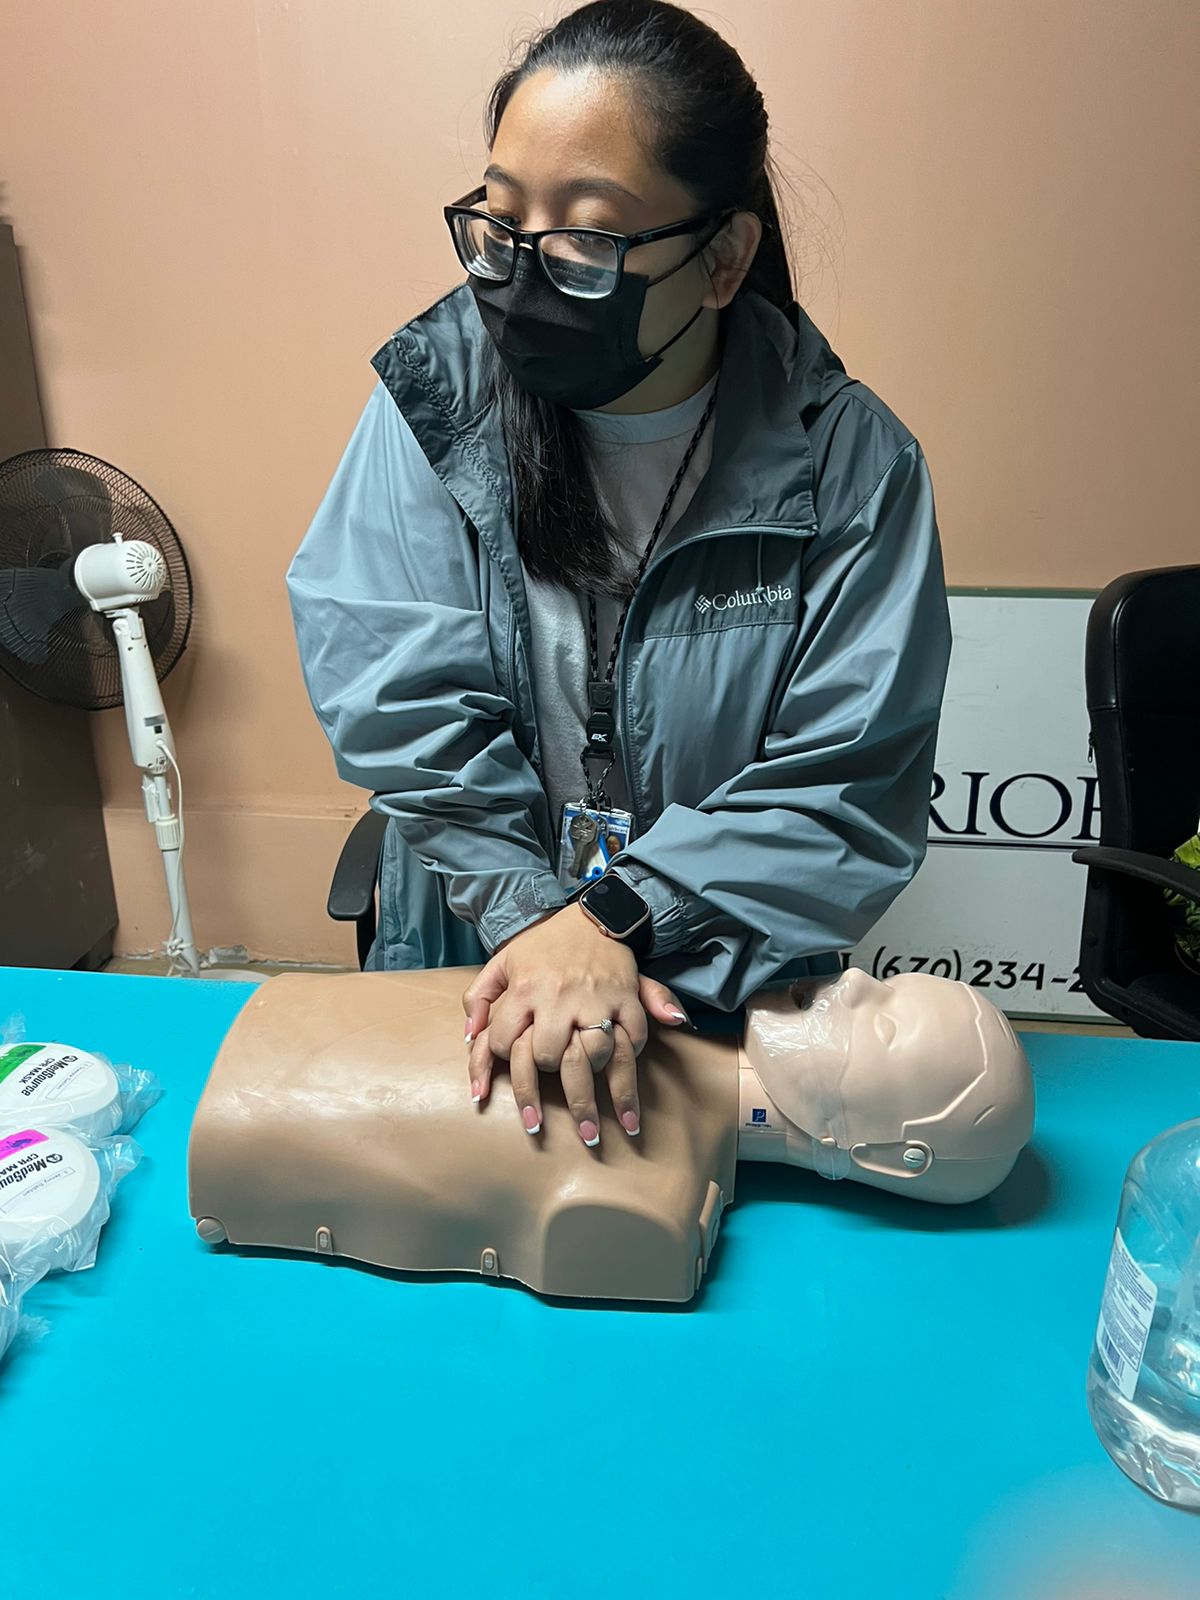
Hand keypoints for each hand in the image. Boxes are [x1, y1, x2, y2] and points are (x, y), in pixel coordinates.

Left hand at [462, 904, 689, 1144]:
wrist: (591, 915)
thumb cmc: (542, 944)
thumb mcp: (502, 961)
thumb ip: (479, 997)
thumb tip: (467, 1036)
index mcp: (525, 988)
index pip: (503, 1041)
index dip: (495, 1065)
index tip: (494, 1085)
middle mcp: (559, 996)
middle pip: (547, 1056)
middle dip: (540, 1089)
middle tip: (537, 1125)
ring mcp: (596, 999)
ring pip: (591, 1056)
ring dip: (591, 1096)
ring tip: (592, 1134)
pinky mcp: (627, 999)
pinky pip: (631, 1041)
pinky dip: (630, 1074)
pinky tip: (627, 1108)